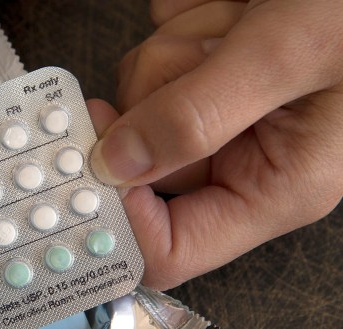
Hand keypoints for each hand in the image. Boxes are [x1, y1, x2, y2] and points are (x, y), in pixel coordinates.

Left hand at [89, 0, 342, 288]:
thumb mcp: (287, 57)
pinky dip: (183, 21)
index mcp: (272, 187)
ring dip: (179, 47)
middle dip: (163, 93)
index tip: (98, 158)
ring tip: (245, 20)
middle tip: (219, 51)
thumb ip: (197, 115)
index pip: (171, 249)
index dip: (123, 215)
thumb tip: (114, 166)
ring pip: (141, 96)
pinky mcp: (203, 75)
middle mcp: (242, 159)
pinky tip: (235, 9)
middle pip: (143, 157)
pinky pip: (151, 53)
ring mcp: (218, 116)